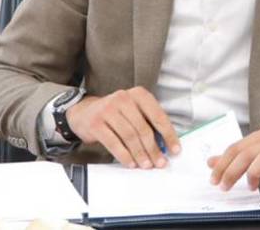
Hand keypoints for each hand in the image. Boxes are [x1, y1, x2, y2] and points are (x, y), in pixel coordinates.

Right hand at [65, 87, 180, 168]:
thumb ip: (148, 122)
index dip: (168, 134)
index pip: (158, 116)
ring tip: (146, 165)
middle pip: (143, 128)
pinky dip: (124, 156)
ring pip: (130, 137)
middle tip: (160, 162)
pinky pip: (114, 143)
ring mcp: (108, 110)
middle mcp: (124, 99)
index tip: (175, 149)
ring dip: (140, 154)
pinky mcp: (96, 123)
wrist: (84, 112)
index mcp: (139, 94)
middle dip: (153, 149)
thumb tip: (164, 145)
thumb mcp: (133, 111)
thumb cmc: (115, 113)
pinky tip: (131, 163)